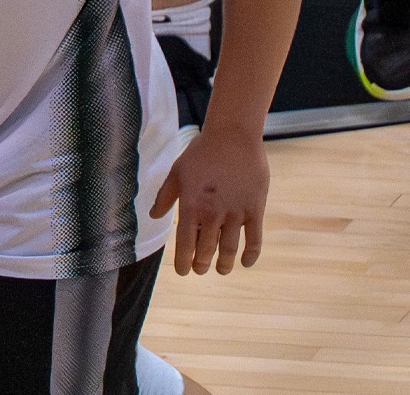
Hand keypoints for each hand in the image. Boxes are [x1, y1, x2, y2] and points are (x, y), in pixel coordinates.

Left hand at [150, 129, 269, 274]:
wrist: (232, 137)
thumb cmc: (201, 153)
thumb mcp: (176, 173)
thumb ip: (165, 197)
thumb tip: (155, 217)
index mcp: (191, 206)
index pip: (185, 243)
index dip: (183, 261)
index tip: (183, 272)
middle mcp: (213, 214)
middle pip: (207, 249)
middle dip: (202, 264)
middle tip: (199, 270)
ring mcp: (236, 213)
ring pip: (229, 248)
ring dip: (224, 264)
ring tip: (220, 271)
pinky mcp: (255, 209)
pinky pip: (255, 239)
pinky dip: (251, 254)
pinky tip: (245, 263)